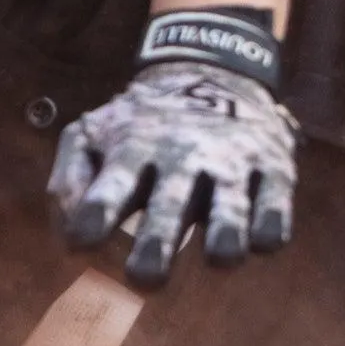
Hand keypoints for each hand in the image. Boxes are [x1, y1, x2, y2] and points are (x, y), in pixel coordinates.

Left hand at [46, 64, 297, 286]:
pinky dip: (272, 221)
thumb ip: (68, 182)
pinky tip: (262, 239)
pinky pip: (276, 200)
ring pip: (229, 204)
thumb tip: (69, 241)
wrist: (215, 67)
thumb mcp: (93, 135)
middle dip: (158, 240)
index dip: (97, 212)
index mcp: (134, 149)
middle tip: (146, 278)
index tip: (81, 243)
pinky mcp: (272, 167)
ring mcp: (230, 161)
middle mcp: (183, 155)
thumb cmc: (142, 124)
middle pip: (170, 203)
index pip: (112, 183)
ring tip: (221, 258)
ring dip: (226, 231)